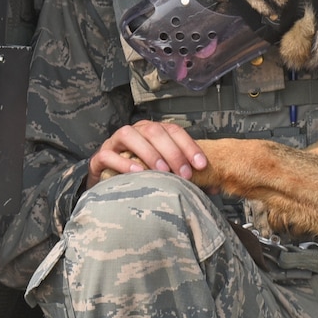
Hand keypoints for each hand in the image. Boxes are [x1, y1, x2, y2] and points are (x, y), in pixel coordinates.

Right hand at [87, 121, 208, 187]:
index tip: (202, 165)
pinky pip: (109, 154)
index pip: (174, 130)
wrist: (108, 184)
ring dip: (149, 153)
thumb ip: (188, 176)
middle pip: (154, 131)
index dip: (189, 146)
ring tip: (162, 172)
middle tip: (184, 175)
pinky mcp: (100, 156)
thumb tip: (217, 186)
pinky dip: (123, 162)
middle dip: (172, 152)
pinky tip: (136, 173)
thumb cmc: (143, 176)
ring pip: (130, 135)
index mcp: (153, 132)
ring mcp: (115, 142)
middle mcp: (135, 132)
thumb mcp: (166, 173)